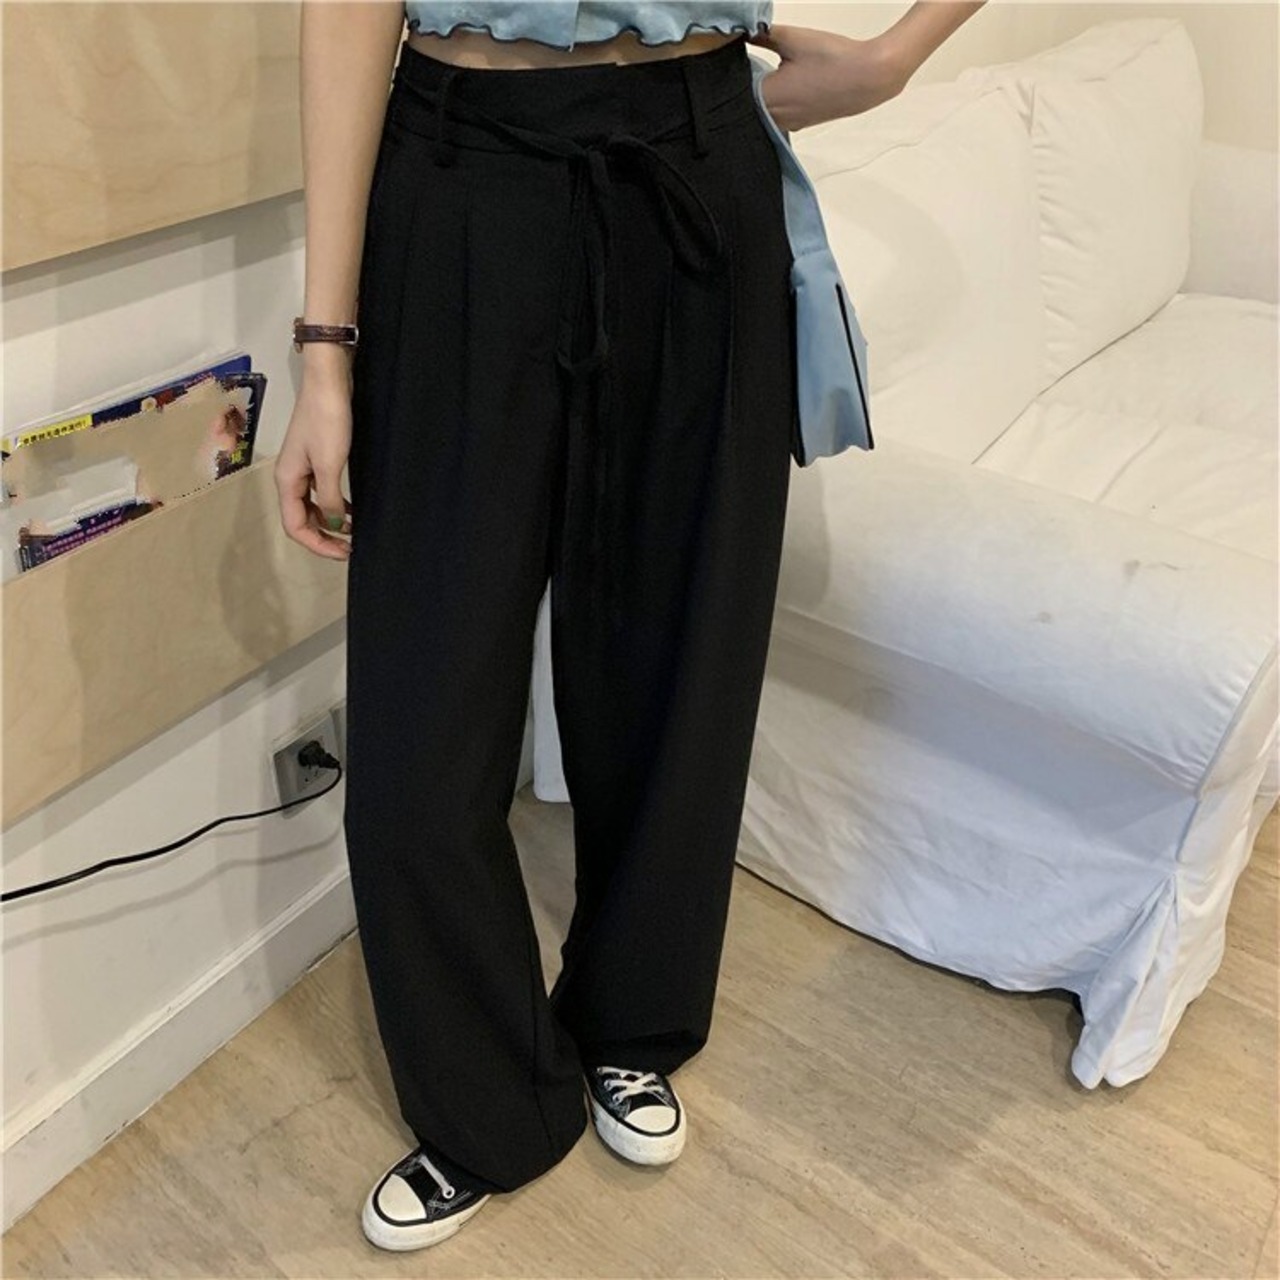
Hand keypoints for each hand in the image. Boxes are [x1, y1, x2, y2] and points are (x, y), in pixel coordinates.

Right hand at [274, 359, 353, 560]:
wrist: (328, 383)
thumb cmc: (326, 420)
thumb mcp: (330, 464)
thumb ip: (330, 499)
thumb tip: (333, 527)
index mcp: (286, 480)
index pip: (295, 526)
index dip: (317, 544)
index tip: (343, 553)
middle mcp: (290, 477)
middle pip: (302, 519)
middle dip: (324, 537)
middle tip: (350, 548)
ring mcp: (302, 468)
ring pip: (312, 507)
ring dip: (330, 523)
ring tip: (354, 533)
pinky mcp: (316, 459)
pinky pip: (321, 492)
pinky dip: (334, 506)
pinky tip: (351, 511)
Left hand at [744, 24, 910, 131]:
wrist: (869, 77)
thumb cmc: (832, 59)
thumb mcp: (793, 39)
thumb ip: (763, 34)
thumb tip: (742, 29)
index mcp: (766, 99)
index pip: (733, 95)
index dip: (729, 80)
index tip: (727, 64)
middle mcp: (774, 119)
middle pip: (745, 109)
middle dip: (740, 92)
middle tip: (741, 69)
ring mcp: (788, 124)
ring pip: (761, 115)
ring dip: (758, 99)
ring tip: (758, 78)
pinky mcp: (801, 123)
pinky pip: (776, 118)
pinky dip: (772, 105)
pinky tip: (779, 88)